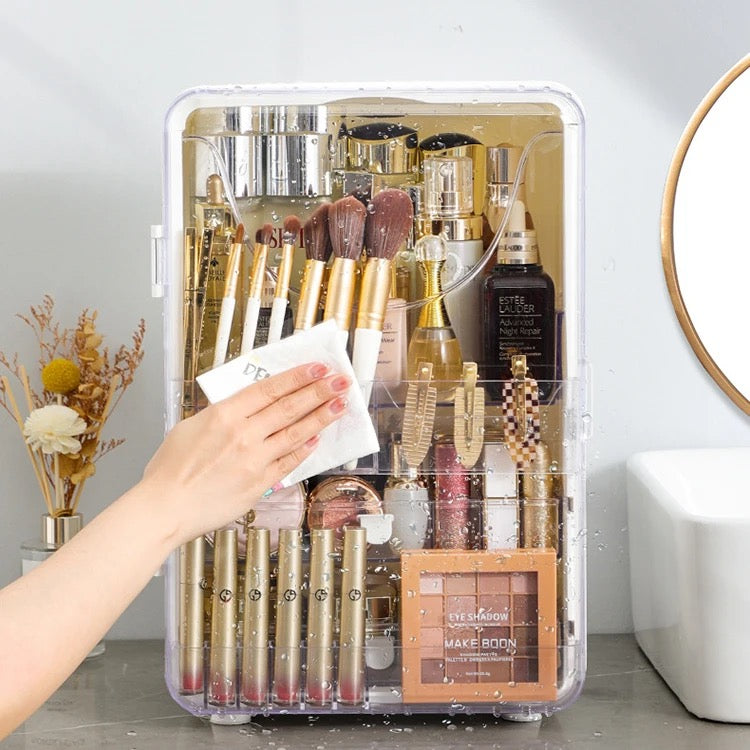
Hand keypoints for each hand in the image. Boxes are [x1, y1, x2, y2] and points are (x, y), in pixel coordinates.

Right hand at [140, 362, 349, 544]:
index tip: (317, 368)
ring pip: (296, 433)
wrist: (165, 508)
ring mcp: (254, 460)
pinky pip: (288, 463)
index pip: (270, 389)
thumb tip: (242, 406)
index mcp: (224, 414)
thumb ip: (220, 415)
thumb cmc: (170, 469)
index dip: (297, 377)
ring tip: (341, 405)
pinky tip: (318, 439)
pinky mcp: (259, 484)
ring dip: (321, 417)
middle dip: (319, 392)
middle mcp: (243, 434)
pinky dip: (305, 450)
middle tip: (341, 381)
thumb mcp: (190, 427)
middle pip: (289, 407)